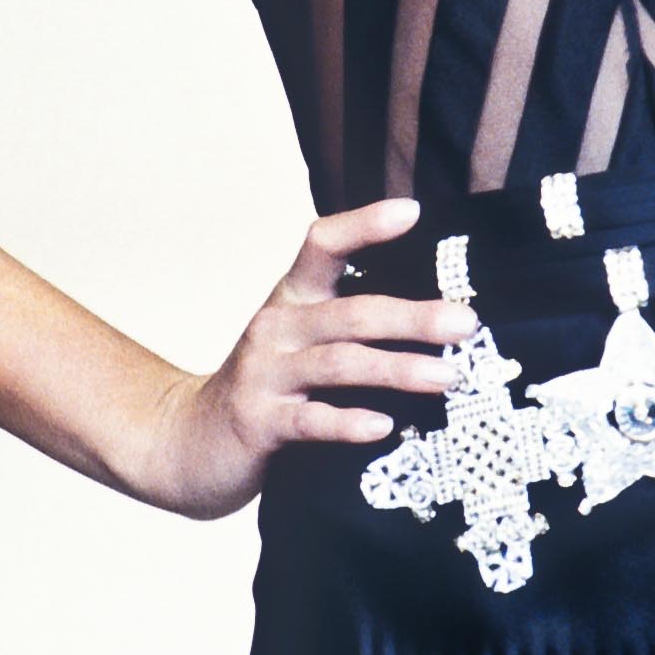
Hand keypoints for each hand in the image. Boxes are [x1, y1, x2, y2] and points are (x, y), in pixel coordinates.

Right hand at [145, 198, 475, 520]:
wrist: (188, 443)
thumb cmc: (268, 387)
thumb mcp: (301, 341)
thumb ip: (350, 322)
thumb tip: (439, 313)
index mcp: (292, 298)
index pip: (323, 244)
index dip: (364, 225)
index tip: (412, 212)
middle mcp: (277, 327)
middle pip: (351, 313)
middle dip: (412, 317)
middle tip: (465, 323)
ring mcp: (265, 374)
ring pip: (339, 364)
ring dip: (398, 369)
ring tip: (447, 377)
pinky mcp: (259, 422)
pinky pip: (309, 420)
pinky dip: (348, 423)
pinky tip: (383, 426)